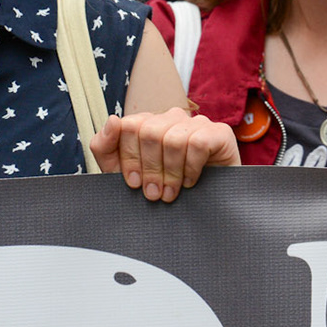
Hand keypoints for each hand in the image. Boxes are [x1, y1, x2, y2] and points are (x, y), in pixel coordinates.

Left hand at [90, 108, 239, 201]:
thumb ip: (106, 148)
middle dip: (149, 168)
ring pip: (173, 138)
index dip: (129, 157)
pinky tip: (191, 182)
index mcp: (148, 124)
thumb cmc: (162, 188)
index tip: (134, 184)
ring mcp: (197, 123)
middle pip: (149, 131)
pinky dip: (191, 168)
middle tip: (154, 193)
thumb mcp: (125, 174)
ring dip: (171, 172)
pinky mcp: (219, 132)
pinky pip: (198, 143)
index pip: (129, 126)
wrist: (204, 207)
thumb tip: (113, 120)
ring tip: (171, 193)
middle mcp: (172, 119)